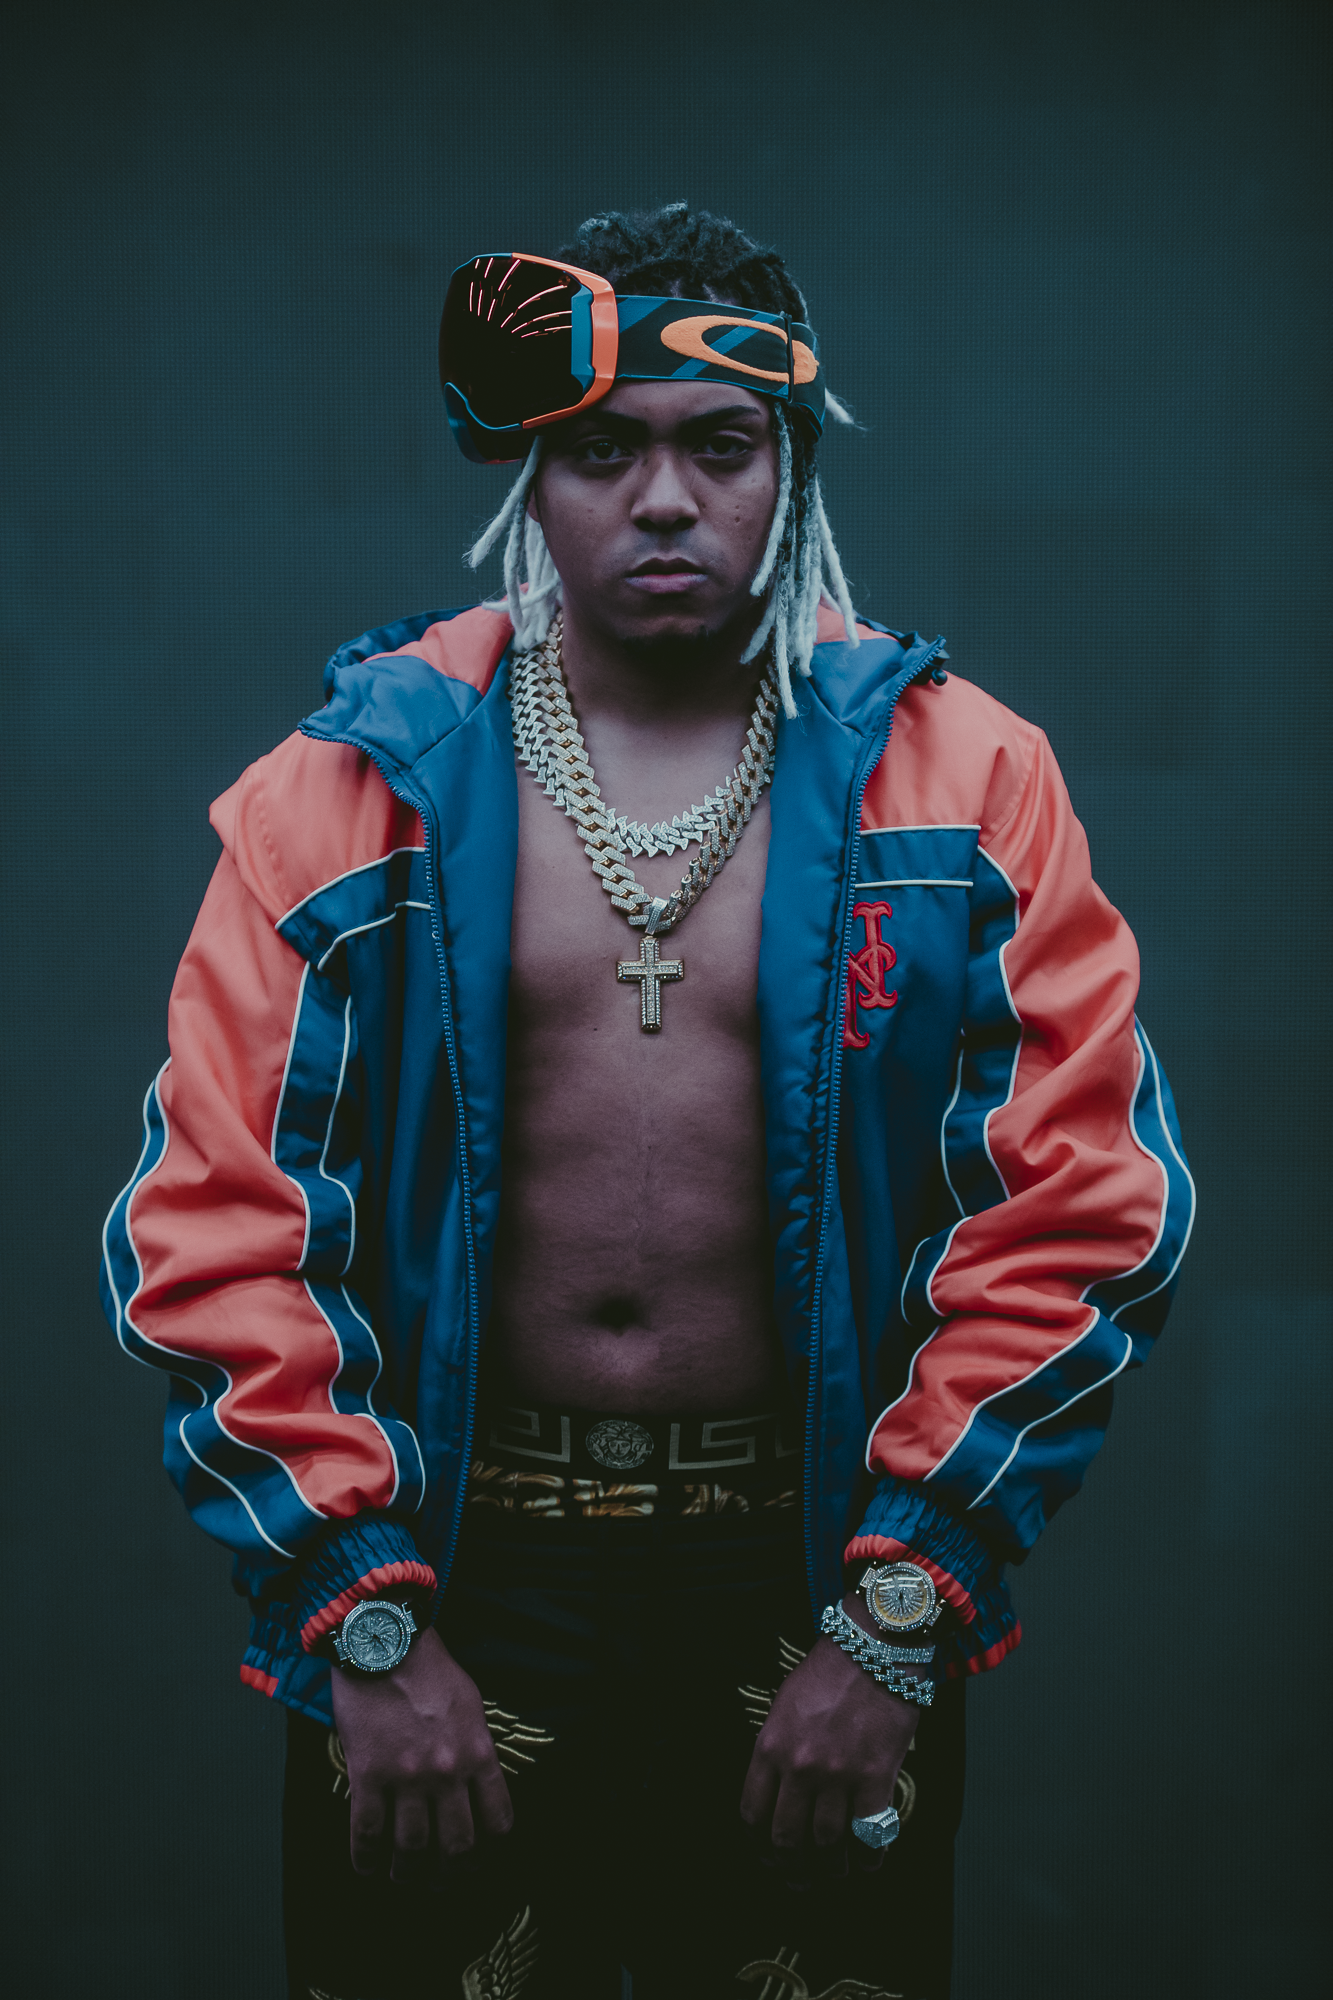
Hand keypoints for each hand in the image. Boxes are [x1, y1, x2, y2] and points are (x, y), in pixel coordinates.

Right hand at [330, 1625, 513, 1880]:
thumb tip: (473, 1783)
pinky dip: (367, 1859)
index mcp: (478, 1753)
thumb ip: (474, 1747)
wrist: (385, 1642)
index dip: (490, 1847)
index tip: (479, 1855)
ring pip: (412, 1849)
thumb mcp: (470, 1705)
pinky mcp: (369, 1776)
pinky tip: (368, 1867)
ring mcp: (407, 1778)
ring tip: (404, 1877)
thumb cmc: (428, 1668)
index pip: (497, 1819)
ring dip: (409, 1873)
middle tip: (442, 1881)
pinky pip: (367, 1834)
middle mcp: (448, 1772)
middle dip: (451, 1873)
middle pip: (457, 1846)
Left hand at [739, 1596, 919, 1882]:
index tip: (767, 1854)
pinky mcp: (876, 1778)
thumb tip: (779, 1790)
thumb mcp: (784, 1704)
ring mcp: (838, 1775)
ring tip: (835, 1873)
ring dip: (830, 1868)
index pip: (753, 1813)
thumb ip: (777, 1749)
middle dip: (790, 1867)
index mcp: (770, 1747)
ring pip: (827, 1844)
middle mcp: (800, 1767)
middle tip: (799, 1878)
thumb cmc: (829, 1670)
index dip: (758, 1844)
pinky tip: (867, 1862)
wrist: (875, 1647)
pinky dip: (868, 1857)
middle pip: (787, 1838)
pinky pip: (869, 1835)